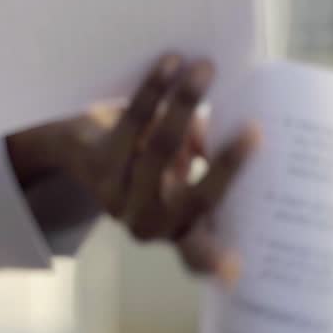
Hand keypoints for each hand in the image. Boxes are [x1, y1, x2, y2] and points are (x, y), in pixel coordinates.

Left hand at [6, 54, 259, 280]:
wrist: (75, 148)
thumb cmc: (146, 156)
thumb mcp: (181, 169)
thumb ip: (201, 159)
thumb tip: (216, 137)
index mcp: (175, 232)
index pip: (200, 255)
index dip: (218, 263)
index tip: (238, 268)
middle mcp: (146, 225)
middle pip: (195, 196)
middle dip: (227, 161)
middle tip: (257, 127)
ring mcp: (117, 197)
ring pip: (161, 147)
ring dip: (187, 103)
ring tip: (206, 68)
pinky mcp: (96, 162)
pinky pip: (131, 121)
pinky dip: (154, 89)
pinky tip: (169, 64)